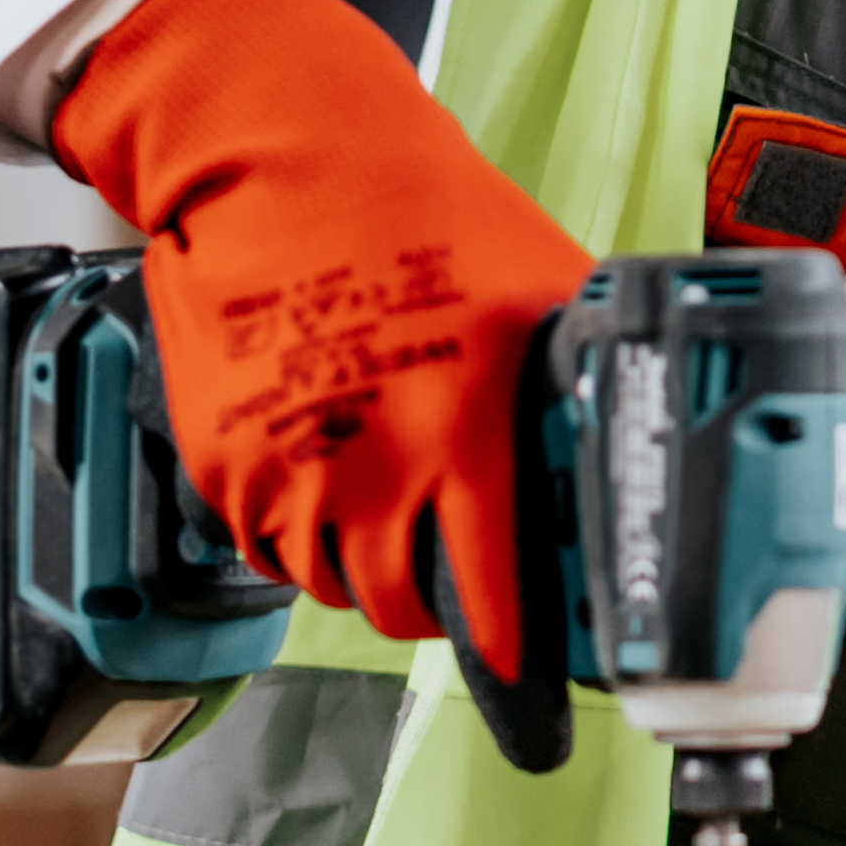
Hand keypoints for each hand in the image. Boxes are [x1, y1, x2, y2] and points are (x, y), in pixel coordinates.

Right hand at [44, 0, 592, 677]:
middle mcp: (372, 467)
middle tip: (451, 555)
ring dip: (362, 559)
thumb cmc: (415, 208)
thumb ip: (571, 387)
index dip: (515, 654)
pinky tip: (323, 457)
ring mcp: (286, 471)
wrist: (273, 156)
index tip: (530, 688)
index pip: (494, 597)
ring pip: (333, 584)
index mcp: (463, 434)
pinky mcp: (222, 463)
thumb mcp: (538, 292)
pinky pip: (267, 543)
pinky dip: (297, 524)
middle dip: (435, 596)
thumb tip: (623, 446)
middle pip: (406, 609)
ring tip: (384, 487)